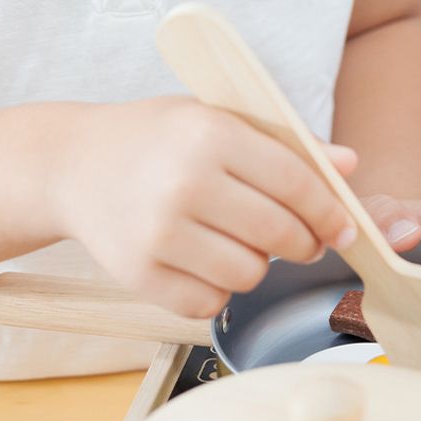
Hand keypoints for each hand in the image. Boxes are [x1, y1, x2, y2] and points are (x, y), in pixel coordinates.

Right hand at [56, 97, 358, 319]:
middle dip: (304, 243)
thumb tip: (350, 164)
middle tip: (302, 241)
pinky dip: (218, 288)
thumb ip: (285, 142)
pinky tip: (204, 259)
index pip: (294, 181)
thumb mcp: (216, 118)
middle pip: (279, 234)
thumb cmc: (154, 136)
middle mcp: (184, 182)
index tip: (343, 228)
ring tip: (237, 241)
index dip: (329, 210)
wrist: (70, 163)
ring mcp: (158, 232)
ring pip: (249, 274)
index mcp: (209, 133)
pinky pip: (209, 303)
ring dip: (256, 264)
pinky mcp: (137, 274)